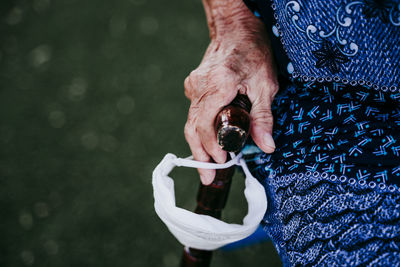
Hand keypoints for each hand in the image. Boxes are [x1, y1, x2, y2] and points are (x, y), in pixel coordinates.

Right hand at [184, 6, 278, 184]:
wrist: (235, 27)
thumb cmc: (253, 50)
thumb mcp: (266, 84)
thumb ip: (264, 117)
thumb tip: (267, 147)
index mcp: (218, 86)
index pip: (205, 127)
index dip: (211, 148)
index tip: (222, 162)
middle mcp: (200, 88)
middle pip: (192, 129)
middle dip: (200, 155)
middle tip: (208, 176)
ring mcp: (194, 86)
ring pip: (190, 122)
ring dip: (199, 145)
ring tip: (207, 165)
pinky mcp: (193, 85)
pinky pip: (194, 112)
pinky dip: (200, 129)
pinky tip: (210, 141)